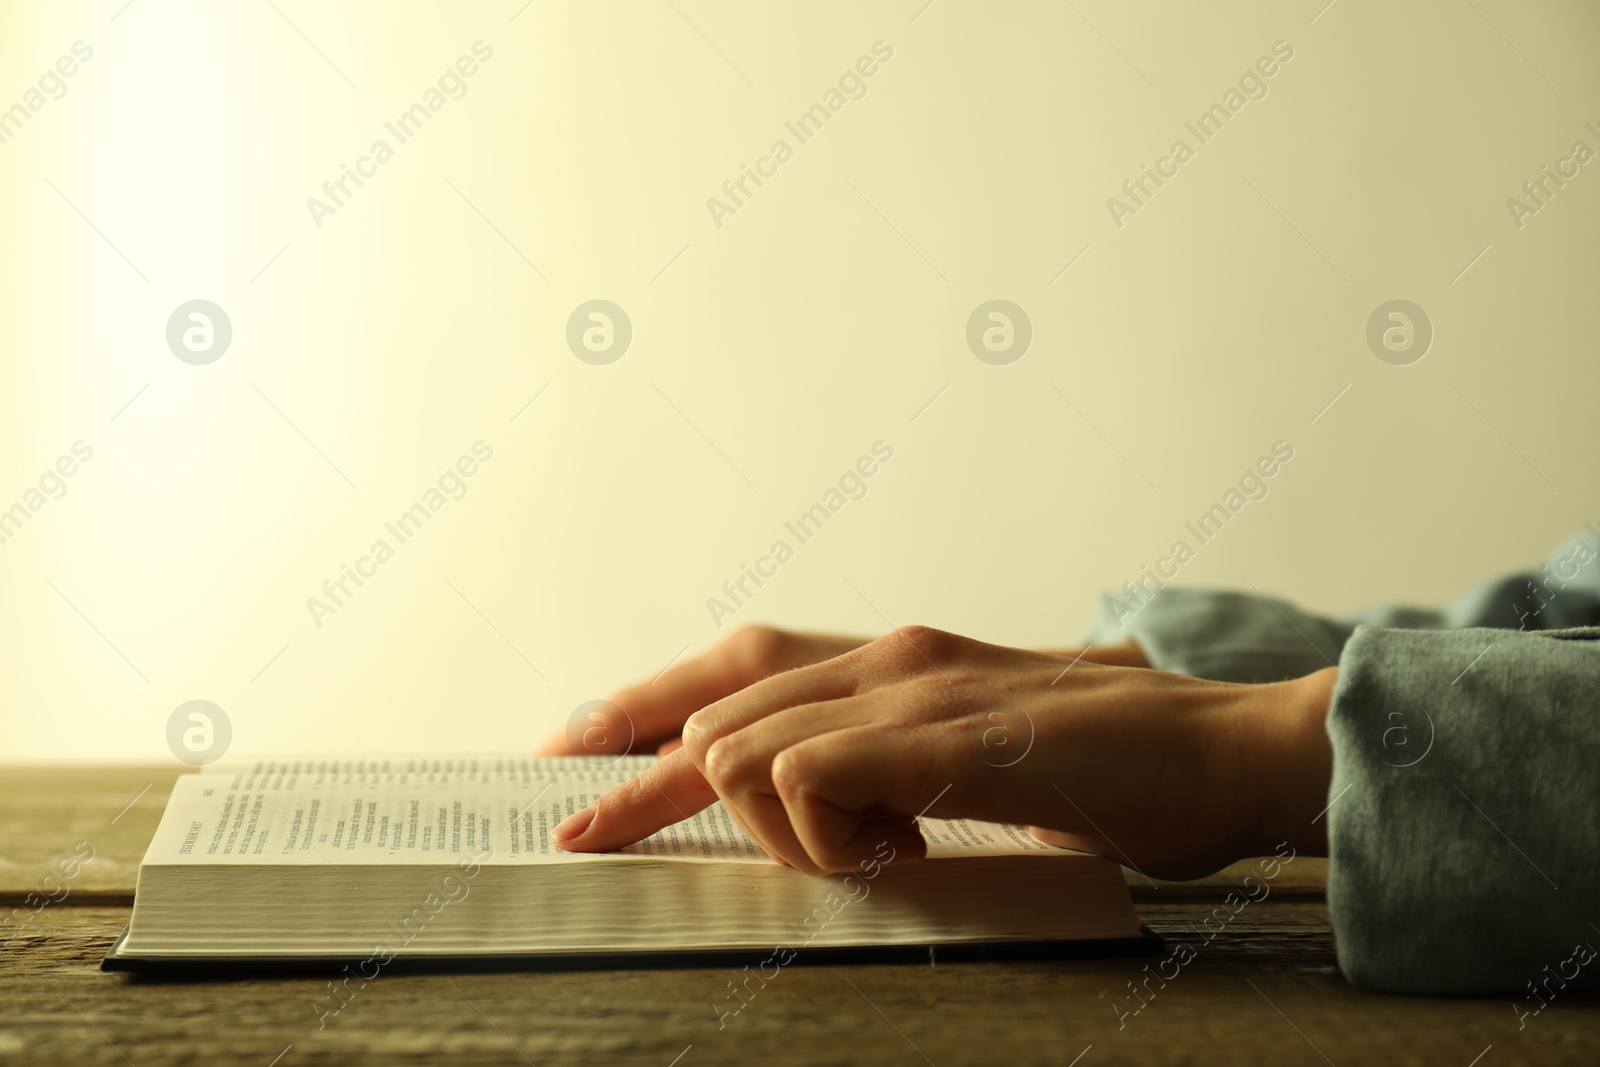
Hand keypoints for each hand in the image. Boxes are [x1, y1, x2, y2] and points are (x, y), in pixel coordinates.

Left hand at [552, 626, 1333, 880]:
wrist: (1223, 752)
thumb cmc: (1102, 765)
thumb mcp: (968, 756)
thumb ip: (889, 763)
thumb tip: (807, 804)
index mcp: (891, 661)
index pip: (732, 668)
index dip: (638, 706)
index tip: (571, 759)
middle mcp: (889, 657)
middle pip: (713, 707)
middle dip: (638, 786)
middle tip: (589, 843)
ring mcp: (917, 691)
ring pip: (745, 745)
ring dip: (764, 826)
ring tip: (862, 863)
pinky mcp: (949, 738)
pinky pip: (814, 775)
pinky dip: (818, 832)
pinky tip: (890, 858)